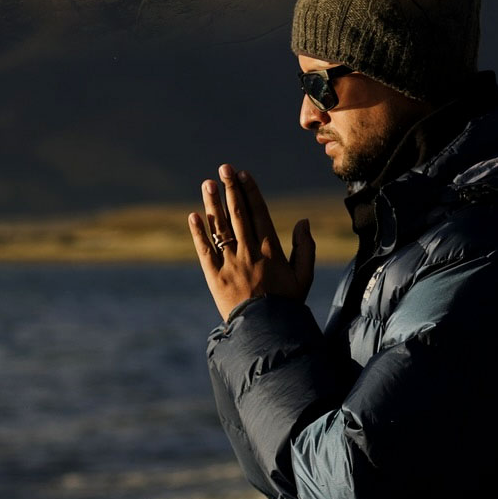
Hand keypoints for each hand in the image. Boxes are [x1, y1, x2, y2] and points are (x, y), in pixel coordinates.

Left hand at [188, 164, 315, 320]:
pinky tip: (193, 216)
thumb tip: (304, 221)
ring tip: (207, 183)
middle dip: (231, 188)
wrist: (263, 330)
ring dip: (213, 204)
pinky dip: (198, 232)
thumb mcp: (303, 276)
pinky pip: (204, 250)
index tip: (244, 174)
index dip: (251, 192)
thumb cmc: (286, 304)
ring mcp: (230, 263)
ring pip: (220, 227)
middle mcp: (249, 252)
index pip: (259, 213)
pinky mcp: (214, 275)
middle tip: (224, 168)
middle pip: (238, 214)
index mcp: (271, 249)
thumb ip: (304, 248)